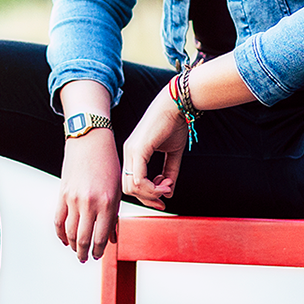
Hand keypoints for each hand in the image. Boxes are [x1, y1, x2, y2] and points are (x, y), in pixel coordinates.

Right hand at [54, 129, 120, 262]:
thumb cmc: (107, 163)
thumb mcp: (117, 190)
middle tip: (85, 259)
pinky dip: (60, 233)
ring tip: (76, 251)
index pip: (101, 236)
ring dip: (72, 245)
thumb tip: (112, 237)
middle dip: (84, 253)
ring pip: (70, 232)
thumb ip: (114, 215)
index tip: (98, 255)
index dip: (100, 250)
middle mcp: (90, 203)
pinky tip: (64, 239)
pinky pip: (58, 220)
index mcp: (107, 203)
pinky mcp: (62, 194)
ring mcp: (74, 199)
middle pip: (83, 238)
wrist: (90, 142)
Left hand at [122, 84, 187, 208]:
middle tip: (166, 195)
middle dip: (148, 198)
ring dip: (151, 193)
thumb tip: (168, 193)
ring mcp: (131, 151)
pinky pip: (138, 179)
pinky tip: (166, 184)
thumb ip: (169, 172)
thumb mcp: (173, 153)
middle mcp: (128, 153)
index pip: (131, 183)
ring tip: (168, 186)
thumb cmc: (174, 124)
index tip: (164, 196)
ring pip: (131, 187)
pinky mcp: (138, 150)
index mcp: (133, 153)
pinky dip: (152, 188)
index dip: (147, 195)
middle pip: (128, 189)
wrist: (176, 104)